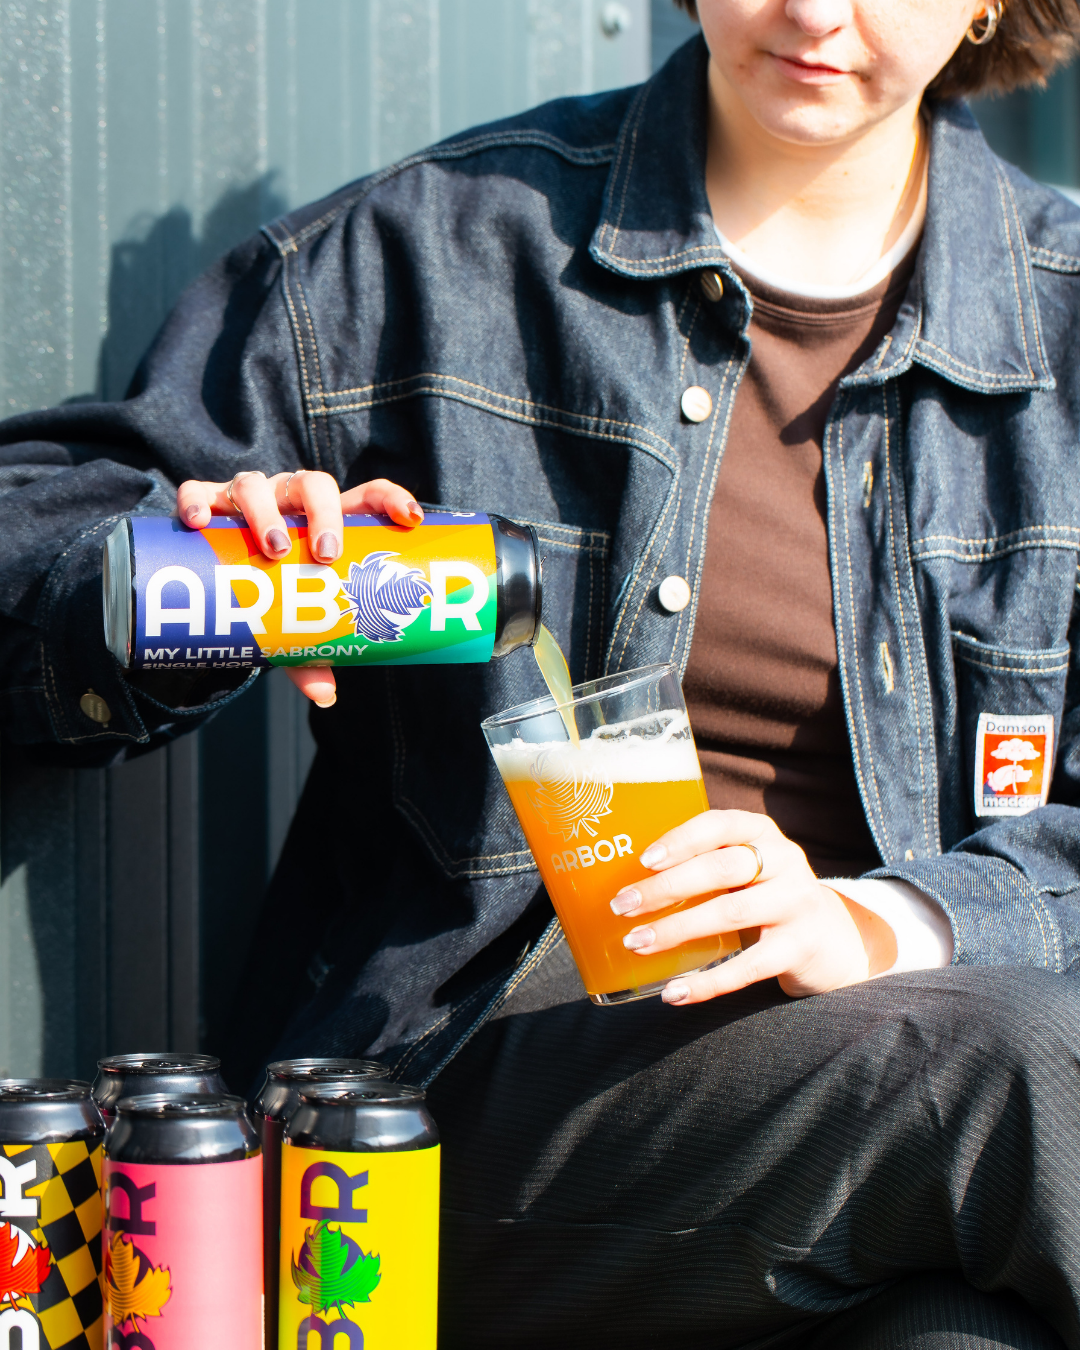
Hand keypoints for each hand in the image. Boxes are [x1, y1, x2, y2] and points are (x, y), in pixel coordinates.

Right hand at [175, 470, 422, 705]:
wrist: (221, 589)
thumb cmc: (275, 599)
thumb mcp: (297, 626)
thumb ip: (312, 653)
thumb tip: (325, 696)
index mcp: (328, 521)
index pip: (369, 495)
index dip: (393, 499)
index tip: (412, 519)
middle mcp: (291, 501)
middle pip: (314, 485)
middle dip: (323, 514)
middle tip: (325, 554)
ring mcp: (250, 498)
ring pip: (257, 485)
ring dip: (267, 512)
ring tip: (272, 550)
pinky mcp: (206, 503)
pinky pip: (197, 491)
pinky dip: (196, 501)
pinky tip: (200, 523)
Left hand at [611, 810, 896, 1003]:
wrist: (833, 939)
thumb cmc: (765, 896)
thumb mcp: (746, 868)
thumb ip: (703, 864)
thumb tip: (623, 880)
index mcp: (762, 833)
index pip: (720, 824)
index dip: (681, 839)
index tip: (643, 860)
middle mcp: (785, 861)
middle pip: (722, 868)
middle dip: (666, 887)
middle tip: (621, 906)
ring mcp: (796, 904)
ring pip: (731, 913)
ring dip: (676, 929)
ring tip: (636, 943)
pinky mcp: (800, 948)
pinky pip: (748, 967)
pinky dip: (707, 982)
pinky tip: (673, 992)